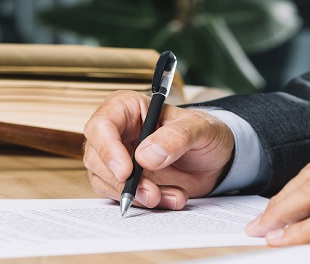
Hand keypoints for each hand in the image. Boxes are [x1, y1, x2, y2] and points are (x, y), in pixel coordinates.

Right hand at [82, 90, 233, 210]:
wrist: (214, 158)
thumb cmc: (203, 132)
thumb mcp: (199, 128)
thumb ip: (176, 137)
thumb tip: (145, 156)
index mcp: (126, 107)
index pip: (101, 125)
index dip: (108, 149)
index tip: (126, 171)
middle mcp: (116, 131)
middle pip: (96, 157)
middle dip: (122, 181)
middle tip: (152, 193)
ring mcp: (117, 157)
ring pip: (104, 180)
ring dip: (135, 195)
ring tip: (171, 195)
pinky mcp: (123, 179)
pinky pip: (120, 195)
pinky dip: (143, 202)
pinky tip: (170, 197)